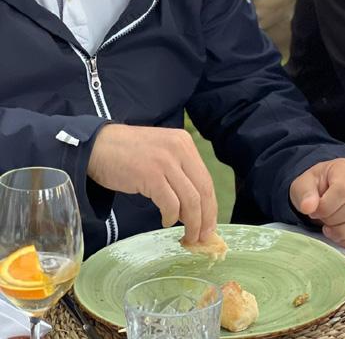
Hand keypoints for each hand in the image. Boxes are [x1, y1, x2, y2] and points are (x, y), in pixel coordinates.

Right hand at [87, 124, 216, 243]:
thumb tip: (194, 207)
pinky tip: (166, 222)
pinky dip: (171, 217)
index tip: (210, 226)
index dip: (211, 206)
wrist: (98, 145)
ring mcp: (166, 162)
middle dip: (206, 218)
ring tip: (187, 236)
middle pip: (203, 190)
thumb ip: (178, 172)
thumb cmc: (127, 153)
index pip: (206, 179)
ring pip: (190, 199)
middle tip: (202, 238)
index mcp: (184, 143)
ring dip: (192, 223)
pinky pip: (171, 203)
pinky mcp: (151, 175)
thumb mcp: (161, 152)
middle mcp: (180, 149)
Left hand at [289, 158, 344, 247]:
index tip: (315, 210)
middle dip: (333, 219)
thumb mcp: (302, 185)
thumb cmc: (315, 187)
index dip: (327, 206)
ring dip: (343, 231)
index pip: (344, 189)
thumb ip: (304, 193)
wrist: (323, 193)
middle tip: (322, 218)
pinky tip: (338, 235)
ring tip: (329, 227)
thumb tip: (308, 206)